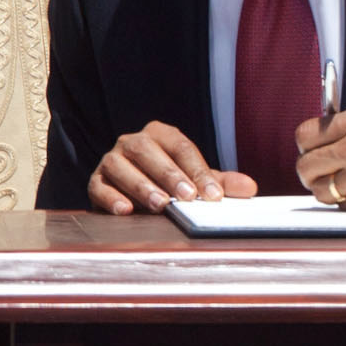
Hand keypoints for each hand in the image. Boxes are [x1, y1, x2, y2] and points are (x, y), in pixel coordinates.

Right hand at [90, 120, 255, 210]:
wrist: (133, 193)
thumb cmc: (169, 183)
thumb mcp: (196, 181)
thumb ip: (221, 183)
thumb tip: (250, 188)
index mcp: (160, 135)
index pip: (180, 147)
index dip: (197, 171)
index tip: (213, 195)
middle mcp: (132, 142)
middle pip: (148, 152)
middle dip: (169, 175)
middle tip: (186, 197)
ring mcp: (111, 160)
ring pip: (121, 166)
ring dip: (141, 186)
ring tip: (159, 205)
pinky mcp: (96, 181)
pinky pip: (99, 186)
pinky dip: (111, 198)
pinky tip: (126, 211)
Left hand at [295, 107, 345, 210]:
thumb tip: (328, 144)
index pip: (306, 135)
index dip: (306, 147)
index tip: (312, 152)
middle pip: (307, 166)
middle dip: (311, 173)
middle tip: (321, 175)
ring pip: (322, 192)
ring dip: (328, 192)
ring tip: (343, 188)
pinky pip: (345, 209)